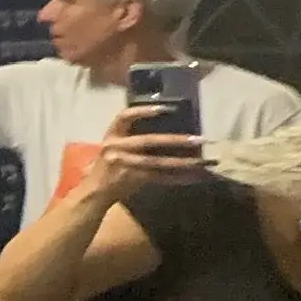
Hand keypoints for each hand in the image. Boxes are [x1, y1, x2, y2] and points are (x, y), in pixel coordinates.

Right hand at [83, 103, 206, 197]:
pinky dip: (179, 177)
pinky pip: (160, 178)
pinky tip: (196, 177)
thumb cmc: (110, 165)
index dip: (143, 111)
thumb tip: (173, 132)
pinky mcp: (132, 179)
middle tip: (200, 139)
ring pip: (158, 162)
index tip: (166, 109)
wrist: (95, 191)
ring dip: (184, 162)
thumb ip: (135, 138)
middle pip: (148, 141)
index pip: (125, 116)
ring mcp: (123, 164)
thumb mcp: (116, 147)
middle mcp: (115, 147)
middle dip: (176, 139)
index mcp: (112, 135)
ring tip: (205, 161)